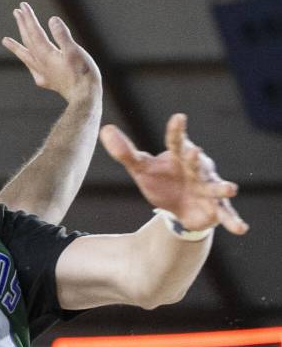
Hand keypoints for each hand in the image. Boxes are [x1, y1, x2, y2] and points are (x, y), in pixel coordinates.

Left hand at [2, 1, 101, 102]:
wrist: (85, 99)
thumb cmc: (83, 74)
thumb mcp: (75, 52)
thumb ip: (62, 36)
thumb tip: (52, 19)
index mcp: (46, 54)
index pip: (34, 32)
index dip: (29, 18)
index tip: (22, 6)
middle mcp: (40, 63)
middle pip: (28, 41)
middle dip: (22, 25)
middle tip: (16, 12)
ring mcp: (42, 73)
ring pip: (26, 55)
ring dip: (16, 45)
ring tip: (5, 40)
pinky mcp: (47, 81)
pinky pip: (32, 68)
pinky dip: (27, 62)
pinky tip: (29, 62)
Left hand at [101, 114, 248, 234]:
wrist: (176, 210)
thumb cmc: (161, 182)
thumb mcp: (141, 169)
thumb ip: (125, 152)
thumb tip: (105, 129)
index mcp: (178, 156)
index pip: (176, 140)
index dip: (177, 130)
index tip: (179, 117)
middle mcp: (196, 169)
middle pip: (196, 162)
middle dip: (196, 158)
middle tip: (195, 151)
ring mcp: (208, 188)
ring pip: (216, 186)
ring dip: (222, 187)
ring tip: (230, 188)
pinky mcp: (215, 208)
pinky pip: (226, 214)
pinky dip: (234, 221)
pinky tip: (241, 228)